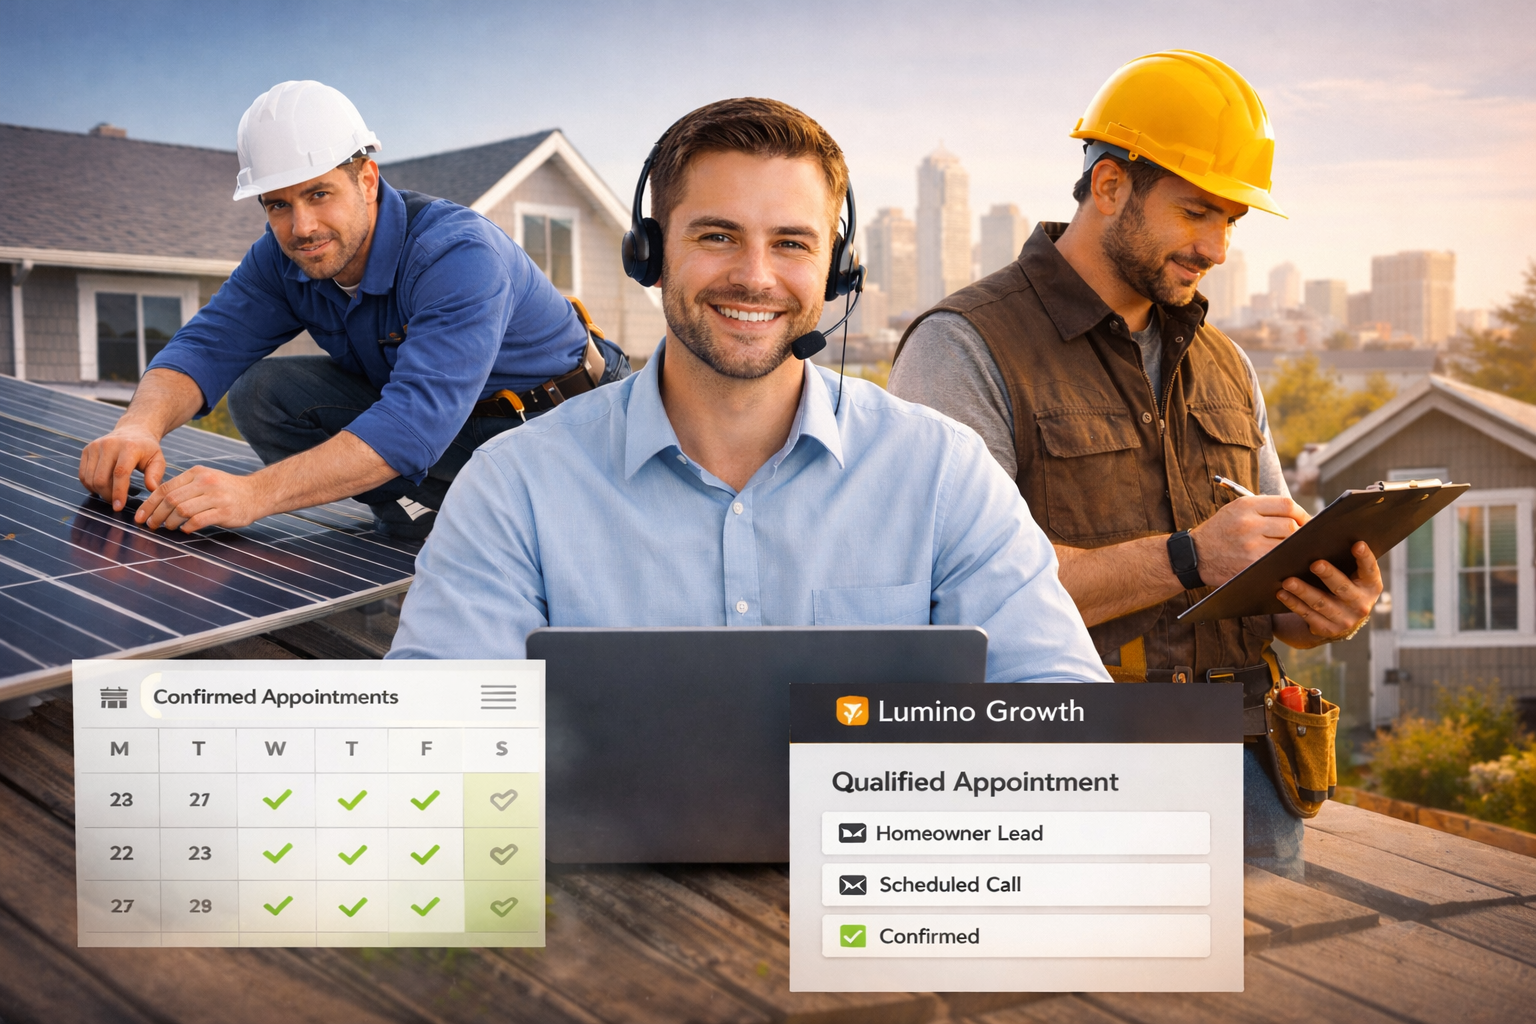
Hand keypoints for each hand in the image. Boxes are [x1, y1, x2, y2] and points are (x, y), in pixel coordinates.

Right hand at [79, 425, 166, 510]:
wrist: (133, 430)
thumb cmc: (147, 449)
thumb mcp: (158, 459)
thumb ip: (155, 474)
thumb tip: (152, 489)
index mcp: (129, 447)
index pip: (120, 473)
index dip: (118, 492)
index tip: (119, 507)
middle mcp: (109, 445)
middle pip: (101, 479)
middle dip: (107, 495)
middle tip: (116, 502)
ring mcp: (95, 446)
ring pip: (90, 478)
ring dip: (98, 491)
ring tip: (110, 494)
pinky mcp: (86, 450)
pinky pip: (83, 474)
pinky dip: (90, 485)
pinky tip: (101, 488)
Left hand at [135, 466, 264, 532]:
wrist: (257, 493)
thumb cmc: (227, 490)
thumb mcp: (206, 480)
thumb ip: (185, 488)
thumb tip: (157, 504)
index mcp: (197, 473)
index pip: (165, 488)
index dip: (149, 504)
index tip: (141, 516)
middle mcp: (205, 482)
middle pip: (171, 500)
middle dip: (156, 515)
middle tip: (151, 525)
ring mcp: (216, 497)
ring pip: (182, 510)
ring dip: (170, 522)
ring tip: (169, 528)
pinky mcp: (224, 511)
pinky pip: (198, 520)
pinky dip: (188, 527)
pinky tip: (186, 530)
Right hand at [1188, 495, 1309, 586]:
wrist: (1195, 555)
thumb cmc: (1220, 531)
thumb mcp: (1235, 510)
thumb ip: (1263, 508)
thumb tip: (1298, 514)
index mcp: (1245, 506)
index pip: (1286, 504)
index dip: (1301, 513)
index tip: (1304, 520)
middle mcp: (1248, 523)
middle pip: (1291, 525)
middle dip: (1300, 532)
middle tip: (1302, 538)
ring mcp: (1249, 545)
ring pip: (1287, 544)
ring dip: (1293, 547)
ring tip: (1292, 549)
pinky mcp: (1250, 564)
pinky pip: (1278, 560)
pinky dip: (1284, 559)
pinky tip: (1283, 560)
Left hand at [1275, 541, 1382, 642]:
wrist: (1343, 619)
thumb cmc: (1344, 585)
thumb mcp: (1352, 575)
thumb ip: (1344, 561)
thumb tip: (1322, 538)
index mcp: (1371, 586)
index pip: (1370, 570)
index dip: (1365, 558)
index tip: (1357, 544)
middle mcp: (1361, 604)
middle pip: (1342, 588)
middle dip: (1329, 575)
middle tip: (1315, 563)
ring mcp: (1345, 619)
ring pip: (1321, 603)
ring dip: (1303, 591)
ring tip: (1288, 580)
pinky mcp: (1327, 629)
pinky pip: (1308, 615)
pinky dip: (1294, 604)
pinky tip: (1282, 593)